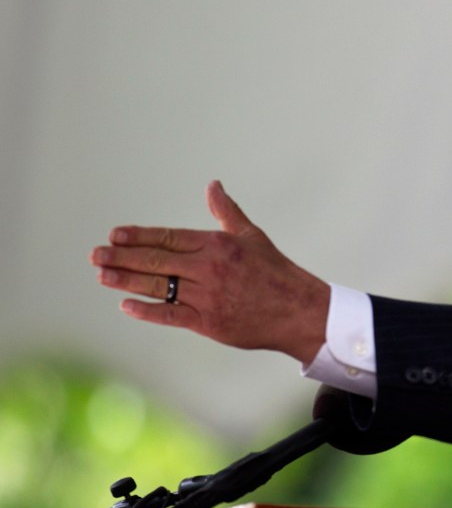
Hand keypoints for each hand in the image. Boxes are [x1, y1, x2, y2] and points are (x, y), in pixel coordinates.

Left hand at [90, 181, 328, 364]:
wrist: (299, 311)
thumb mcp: (252, 236)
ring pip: (159, 287)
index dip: (139, 236)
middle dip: (122, 258)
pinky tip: (127, 305)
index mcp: (217, 245)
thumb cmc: (276, 272)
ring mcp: (207, 297)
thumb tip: (213, 185)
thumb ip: (226, 212)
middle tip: (95, 255)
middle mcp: (209, 269)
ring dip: (126, 281)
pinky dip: (148, 310)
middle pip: (156, 261)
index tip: (114, 236)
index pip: (168, 238)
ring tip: (102, 275)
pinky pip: (171, 314)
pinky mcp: (209, 322)